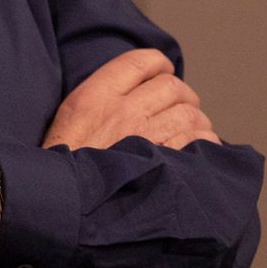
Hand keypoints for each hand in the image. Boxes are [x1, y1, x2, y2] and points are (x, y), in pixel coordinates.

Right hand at [41, 48, 221, 150]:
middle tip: (180, 106)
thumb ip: (99, 98)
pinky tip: (195, 151)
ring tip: (189, 130)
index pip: (140, 62)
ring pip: (189, 112)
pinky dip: (203, 142)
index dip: (158, 63)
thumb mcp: (69, 120)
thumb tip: (137, 88)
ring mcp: (146, 138)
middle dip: (181, 94)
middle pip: (170, 86)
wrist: (63, 205)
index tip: (164, 71)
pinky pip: (198, 140)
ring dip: (194, 119)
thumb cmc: (66, 165)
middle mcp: (123, 111)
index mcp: (95, 97)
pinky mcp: (164, 164)